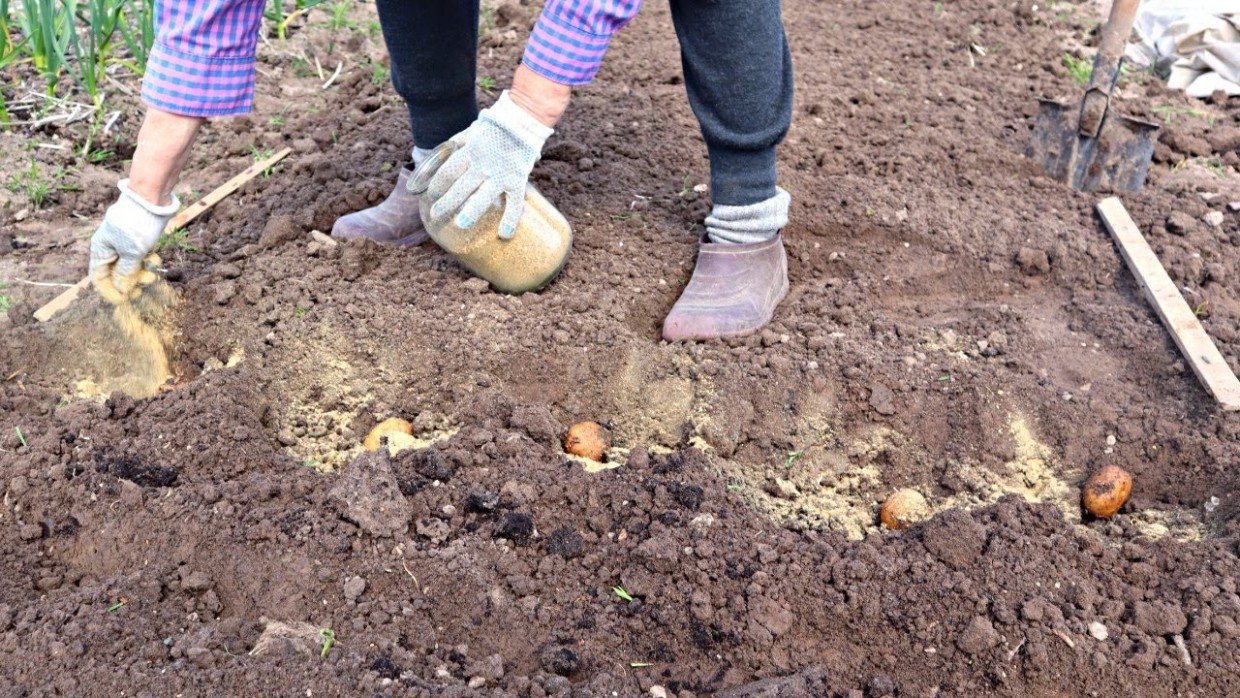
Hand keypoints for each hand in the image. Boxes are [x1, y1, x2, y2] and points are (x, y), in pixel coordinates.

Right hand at [89, 180, 178, 297]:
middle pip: (115, 272)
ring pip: (129, 264)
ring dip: (142, 270)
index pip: (98, 277)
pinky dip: (146, 259)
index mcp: (101, 249)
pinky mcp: (136, 237)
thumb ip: (126, 273)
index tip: (123, 301)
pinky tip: (156, 259)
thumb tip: (122, 289)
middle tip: (146, 282)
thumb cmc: (138, 225)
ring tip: (154, 269)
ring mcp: (122, 241)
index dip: (109, 291)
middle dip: (131, 280)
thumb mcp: (133, 253)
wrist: (151, 198)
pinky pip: (138, 255)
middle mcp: (109, 246)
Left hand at [427, 91, 554, 238]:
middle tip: (435, 215)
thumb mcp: (470, 133)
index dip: (436, 185)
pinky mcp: (518, 181)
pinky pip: (515, 203)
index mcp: (469, 151)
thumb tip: (435, 159)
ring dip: (472, 212)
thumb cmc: (493, 128)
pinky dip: (510, 220)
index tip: (429, 195)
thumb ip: (455, 146)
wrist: (523, 121)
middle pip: (461, 187)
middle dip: (446, 202)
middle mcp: (483, 165)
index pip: (447, 171)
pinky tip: (504, 235)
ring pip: (484, 197)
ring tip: (461, 225)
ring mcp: (501, 174)